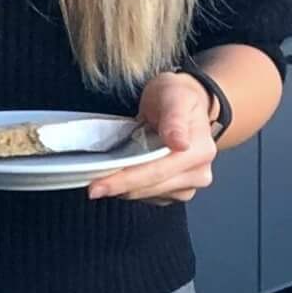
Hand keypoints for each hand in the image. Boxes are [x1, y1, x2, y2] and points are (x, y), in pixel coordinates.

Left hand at [87, 71, 217, 203]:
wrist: (188, 103)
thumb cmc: (177, 97)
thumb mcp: (173, 95)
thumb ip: (174, 119)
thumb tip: (180, 144)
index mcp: (200, 151)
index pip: (157, 171)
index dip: (126, 180)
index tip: (98, 186)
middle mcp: (199, 173)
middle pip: (152, 187)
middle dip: (119, 187)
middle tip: (91, 186)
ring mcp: (189, 185)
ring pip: (149, 195)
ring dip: (125, 188)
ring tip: (104, 178)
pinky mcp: (177, 192)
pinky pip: (150, 197)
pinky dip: (133, 188)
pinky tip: (122, 177)